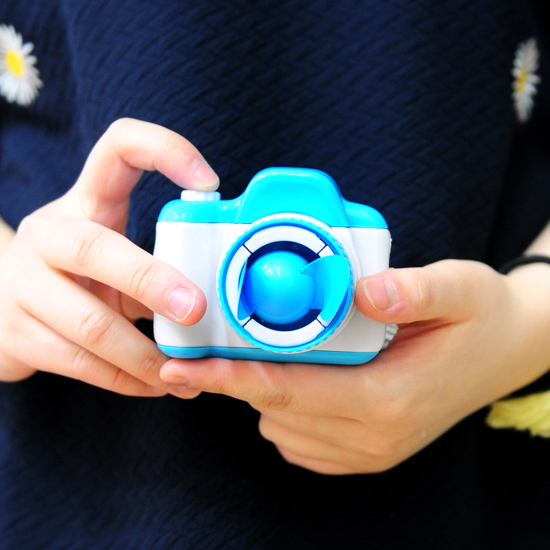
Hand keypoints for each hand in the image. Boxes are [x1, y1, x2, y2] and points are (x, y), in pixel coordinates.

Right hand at [0, 118, 218, 396]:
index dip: (165, 150)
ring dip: (145, 355)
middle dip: (152, 283)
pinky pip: (79, 364)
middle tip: (197, 311)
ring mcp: (21, 284)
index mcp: (83, 203)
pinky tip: (153, 386)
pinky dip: (124, 380)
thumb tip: (223, 297)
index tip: (210, 182)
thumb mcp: (113, 255)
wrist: (2, 308)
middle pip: (96, 249)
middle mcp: (47, 235)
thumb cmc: (79, 276)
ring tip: (182, 373)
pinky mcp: (14, 333)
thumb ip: (158, 263)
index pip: (118, 148)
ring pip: (90, 324)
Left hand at [159, 260, 549, 473]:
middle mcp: (373, 435)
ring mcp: (368, 449)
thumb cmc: (479, 317)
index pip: (291, 391)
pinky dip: (282, 406)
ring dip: (260, 388)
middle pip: (278, 408)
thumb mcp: (460, 289)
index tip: (183, 368)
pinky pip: (298, 437)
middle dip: (233, 377)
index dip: (231, 377)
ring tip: (258, 347)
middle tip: (203, 344)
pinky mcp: (365, 449)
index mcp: (389, 398)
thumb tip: (364, 291)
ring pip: (282, 424)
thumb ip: (413, 289)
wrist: (502, 351)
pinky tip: (292, 373)